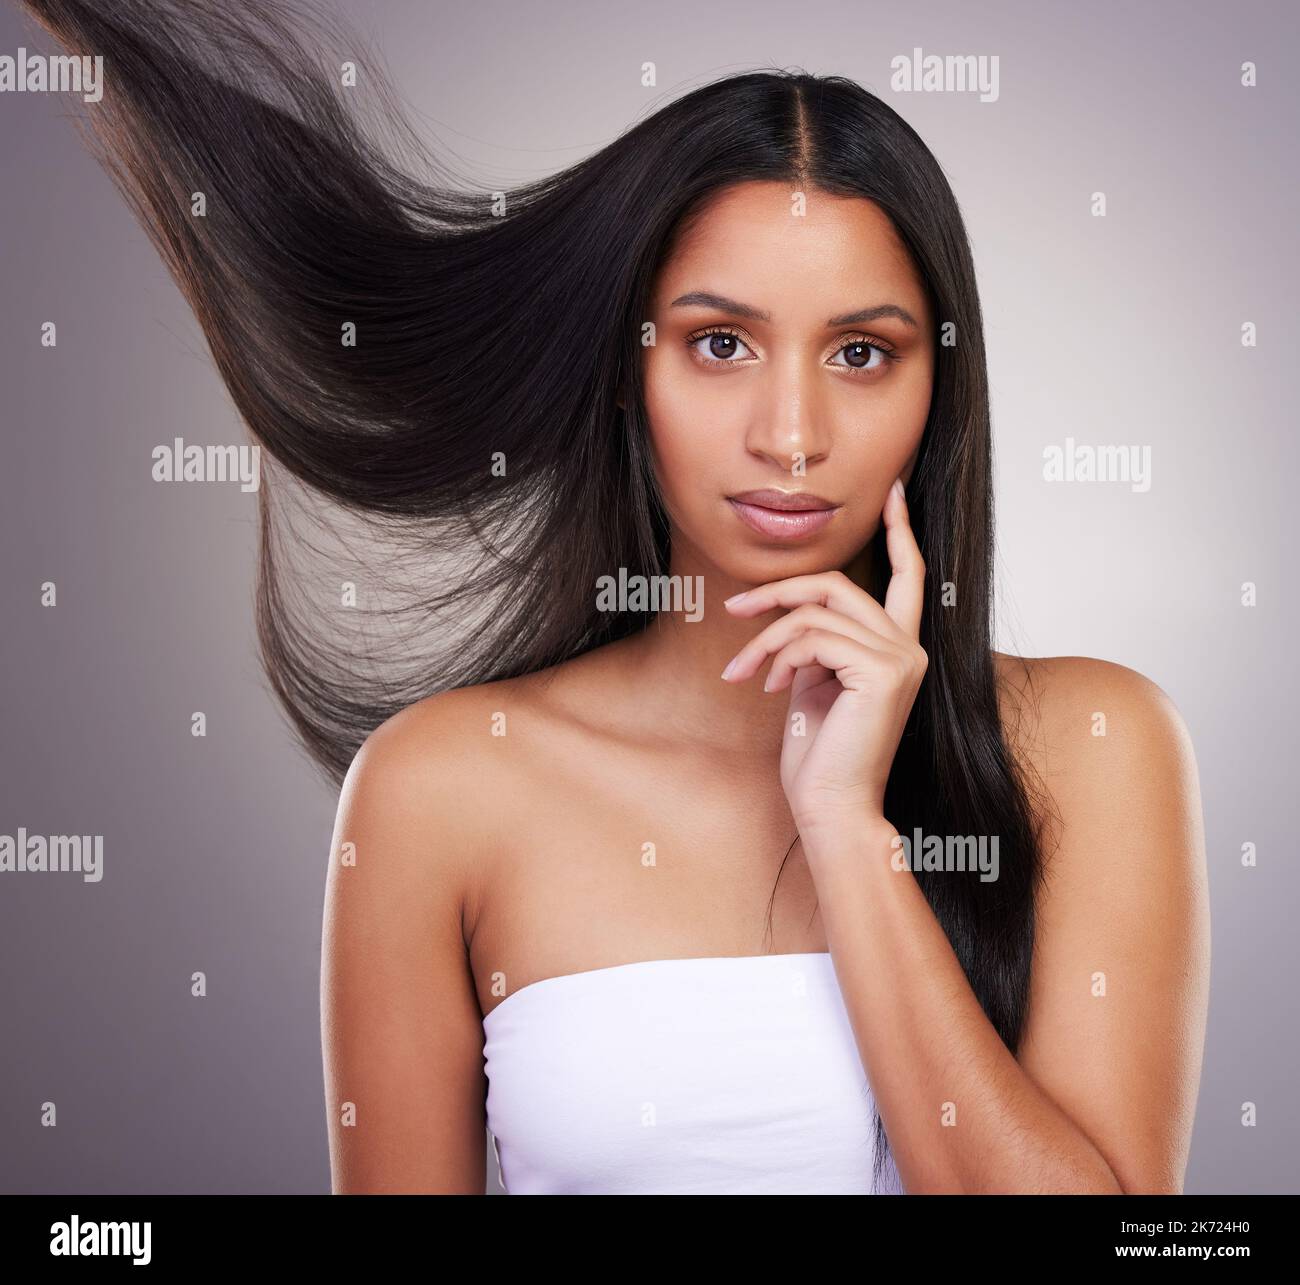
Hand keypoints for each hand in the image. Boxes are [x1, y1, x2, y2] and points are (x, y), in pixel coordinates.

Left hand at [719, 478, 927, 837]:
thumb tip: (789, 612)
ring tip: (743, 672)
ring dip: (765, 638)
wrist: (831, 805)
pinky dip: (779, 655)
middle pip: (839, 584)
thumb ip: (816, 641)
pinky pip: (812, 635)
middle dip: (779, 591)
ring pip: (814, 612)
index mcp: (900, 649)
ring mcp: (901, 658)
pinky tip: (772, 688)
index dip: (900, 532)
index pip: (909, 577)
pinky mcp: (882, 670)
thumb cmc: (820, 754)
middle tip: (733, 609)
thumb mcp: (814, 683)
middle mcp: (910, 648)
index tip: (893, 492)